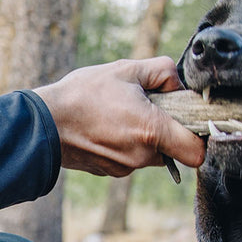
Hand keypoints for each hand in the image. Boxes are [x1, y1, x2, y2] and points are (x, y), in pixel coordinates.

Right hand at [34, 57, 205, 176]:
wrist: (42, 125)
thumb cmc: (83, 95)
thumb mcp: (125, 69)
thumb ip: (162, 71)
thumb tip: (177, 84)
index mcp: (152, 131)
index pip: (197, 152)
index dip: (200, 137)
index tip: (189, 121)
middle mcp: (141, 157)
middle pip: (173, 150)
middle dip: (166, 130)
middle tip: (147, 108)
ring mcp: (124, 168)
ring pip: (149, 155)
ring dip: (143, 137)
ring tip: (120, 115)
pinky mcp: (109, 172)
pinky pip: (129, 159)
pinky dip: (124, 145)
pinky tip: (106, 127)